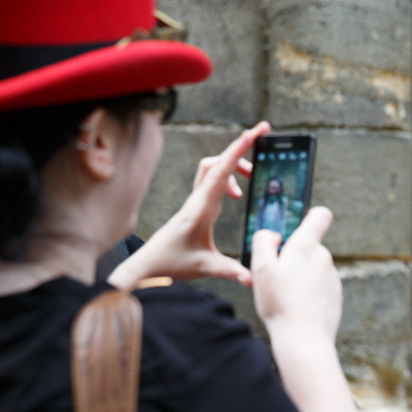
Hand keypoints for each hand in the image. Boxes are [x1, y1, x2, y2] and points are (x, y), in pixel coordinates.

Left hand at [109, 121, 268, 288]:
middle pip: (218, 161)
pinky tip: (237, 195)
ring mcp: (196, 200)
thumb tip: (252, 278)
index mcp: (200, 209)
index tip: (254, 133)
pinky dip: (228, 178)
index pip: (220, 173)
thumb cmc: (172, 263)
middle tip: (262, 136)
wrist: (149, 263)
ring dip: (234, 163)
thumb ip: (230, 272)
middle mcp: (198, 199)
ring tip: (253, 174)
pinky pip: (213, 180)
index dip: (238, 151)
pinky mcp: (198, 205)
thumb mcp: (204, 268)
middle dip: (240, 146)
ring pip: (214, 167)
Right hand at [249, 206, 339, 343]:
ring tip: (286, 298)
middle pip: (308, 247)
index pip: (320, 216)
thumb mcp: (261, 269)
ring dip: (299, 277)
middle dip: (293, 257)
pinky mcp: (335, 295)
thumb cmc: (280, 304)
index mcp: (306, 247)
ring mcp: (332, 277)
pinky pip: (318, 286)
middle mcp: (324, 258)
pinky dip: (308, 293)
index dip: (311, 215)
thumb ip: (264, 242)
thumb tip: (274, 234)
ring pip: (312, 269)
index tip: (299, 225)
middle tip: (277, 279)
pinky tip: (297, 308)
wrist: (304, 340)